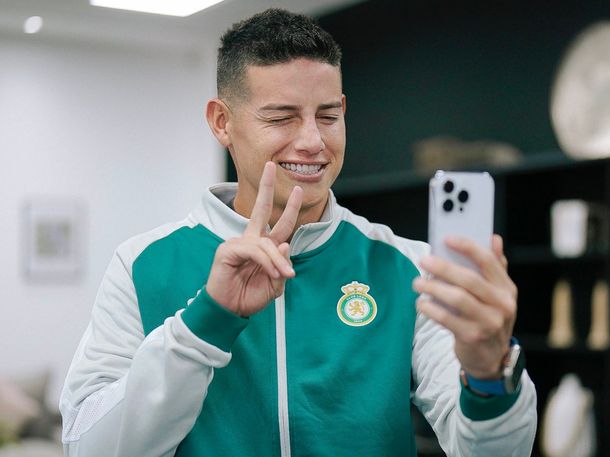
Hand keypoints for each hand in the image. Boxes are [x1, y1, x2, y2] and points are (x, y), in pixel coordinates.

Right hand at [206, 162, 302, 316]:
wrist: (229, 311)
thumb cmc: (249, 297)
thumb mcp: (275, 284)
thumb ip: (282, 266)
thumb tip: (286, 244)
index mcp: (262, 246)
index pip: (278, 222)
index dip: (290, 208)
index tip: (299, 190)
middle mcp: (250, 240)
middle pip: (261, 208)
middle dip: (266, 186)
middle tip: (271, 165)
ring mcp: (238, 243)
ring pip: (266, 242)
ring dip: (277, 260)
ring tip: (283, 275)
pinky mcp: (228, 250)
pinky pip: (255, 251)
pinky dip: (266, 262)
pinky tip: (270, 273)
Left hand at [412, 235, 516, 378]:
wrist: (491, 359)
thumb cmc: (488, 318)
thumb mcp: (497, 295)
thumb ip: (496, 267)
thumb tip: (494, 238)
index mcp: (507, 289)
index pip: (488, 261)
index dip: (467, 246)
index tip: (446, 238)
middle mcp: (502, 305)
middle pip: (469, 279)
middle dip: (443, 267)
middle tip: (423, 260)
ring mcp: (489, 322)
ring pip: (457, 298)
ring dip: (433, 288)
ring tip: (418, 283)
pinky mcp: (473, 337)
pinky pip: (447, 318)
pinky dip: (431, 309)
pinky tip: (421, 303)